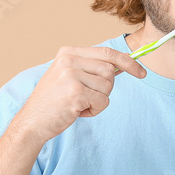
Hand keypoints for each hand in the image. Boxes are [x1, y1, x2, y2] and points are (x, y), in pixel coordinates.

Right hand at [12, 46, 146, 143]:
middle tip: (87, 97)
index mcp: (68, 52)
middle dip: (106, 88)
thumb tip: (122, 66)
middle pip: (110, 71)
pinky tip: (77, 112)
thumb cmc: (54, 102)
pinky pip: (103, 102)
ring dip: (98, 101)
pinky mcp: (76, 92)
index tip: (142, 72)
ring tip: (78, 104)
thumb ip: (90, 68)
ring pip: (108, 87)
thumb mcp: (69, 76)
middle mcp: (69, 60)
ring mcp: (71, 75)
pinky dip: (94, 111)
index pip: (107, 52)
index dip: (128, 62)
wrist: (32, 122)